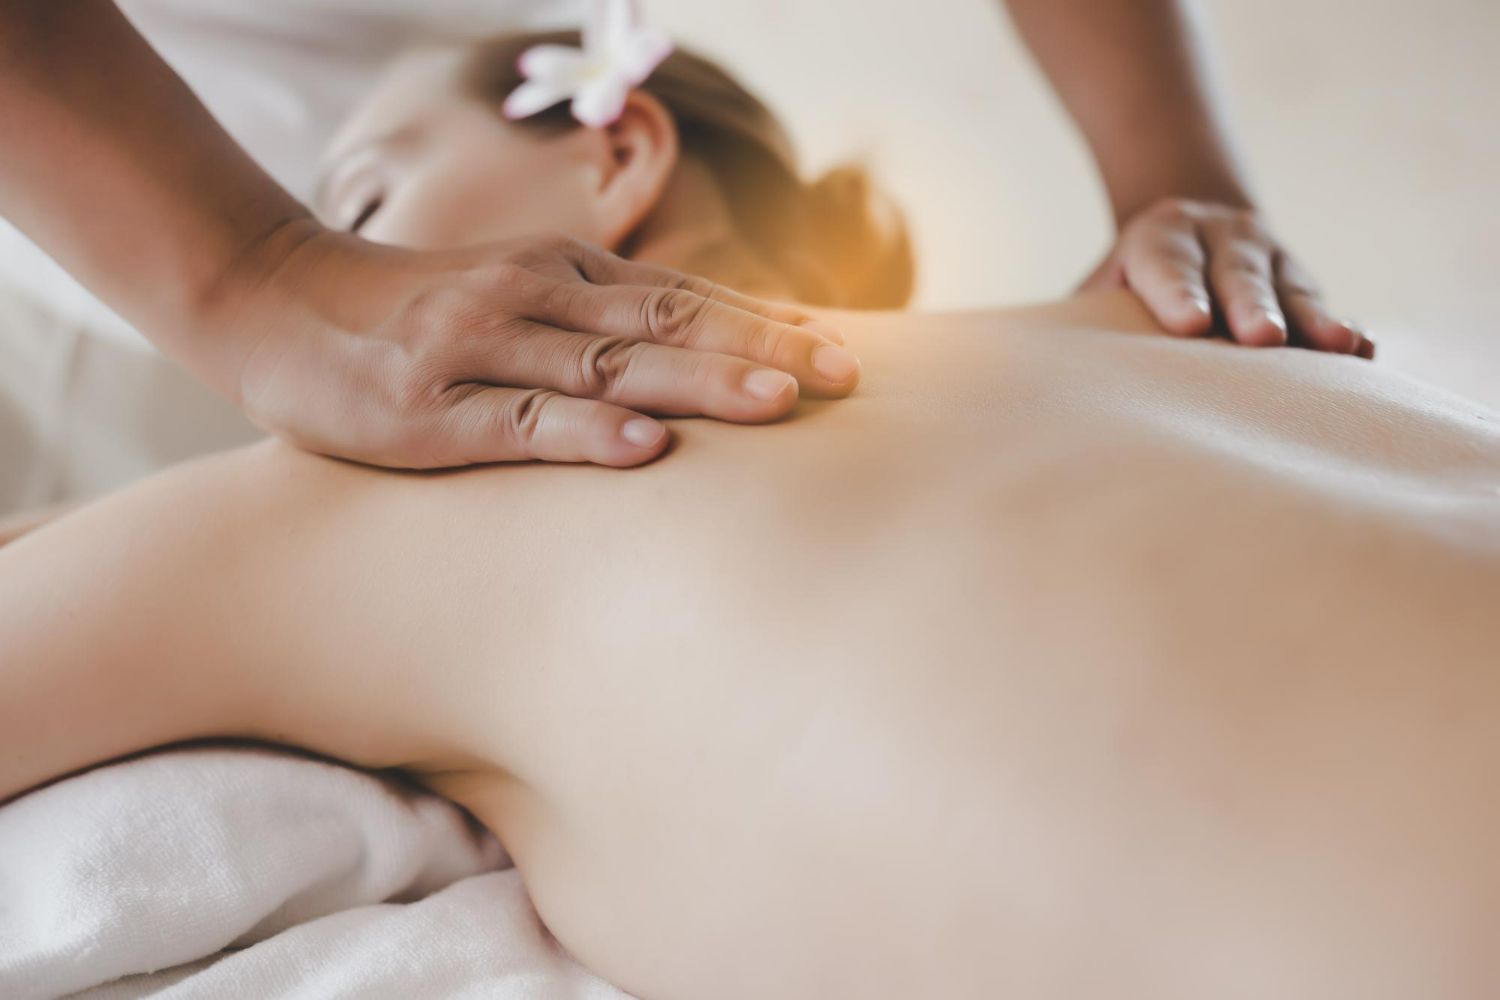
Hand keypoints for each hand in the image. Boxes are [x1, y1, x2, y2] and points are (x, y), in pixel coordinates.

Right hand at [206, 224, 859, 468]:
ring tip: (778, 404)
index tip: (842, 349)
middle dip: (762, 350)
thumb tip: (688, 358)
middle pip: (666, 325)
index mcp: (559, 272)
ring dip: (697, 382)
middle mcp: (530, 297)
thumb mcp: (510, 295)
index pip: (681, 297)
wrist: (270, 299)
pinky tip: (645, 448)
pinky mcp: (428, 412)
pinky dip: (586, 433)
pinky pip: (520, 422)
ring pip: (608, 366)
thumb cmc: (408, 313)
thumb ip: (590, 318)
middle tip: (846, 378)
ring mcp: (478, 350)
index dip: (764, 323)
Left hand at [1083, 198, 1374, 358]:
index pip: (1166, 265)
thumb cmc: (1122, 287)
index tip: (1191, 326)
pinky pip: (1324, 308)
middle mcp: (1220, 238)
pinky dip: (1344, 332)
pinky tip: (1363, 354)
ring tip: (1338, 348)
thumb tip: (1030, 374)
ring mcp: (1268, 258)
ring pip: (1292, 289)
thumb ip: (1076, 323)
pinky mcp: (1301, 285)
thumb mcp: (1095, 291)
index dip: (1178, 294)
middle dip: (1250, 306)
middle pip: (1236, 274)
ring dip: (1313, 320)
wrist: (1183, 230)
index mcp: (1159, 236)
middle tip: (1261, 340)